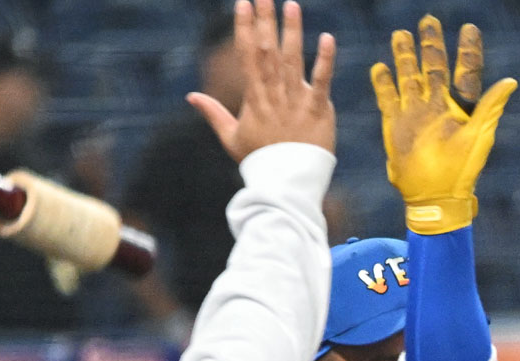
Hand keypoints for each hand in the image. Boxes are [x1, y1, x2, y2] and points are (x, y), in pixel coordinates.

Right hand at [189, 0, 335, 163]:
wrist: (286, 185)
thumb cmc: (259, 162)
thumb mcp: (232, 138)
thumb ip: (213, 113)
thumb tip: (191, 96)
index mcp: (254, 98)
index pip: (248, 56)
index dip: (245, 28)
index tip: (243, 3)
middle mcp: (274, 95)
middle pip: (268, 51)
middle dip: (265, 21)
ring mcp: (297, 101)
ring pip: (293, 61)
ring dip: (293, 31)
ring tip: (292, 5)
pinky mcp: (318, 111)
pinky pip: (323, 82)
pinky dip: (326, 61)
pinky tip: (328, 38)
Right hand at [371, 15, 516, 234]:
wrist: (433, 197)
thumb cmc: (461, 171)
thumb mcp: (479, 138)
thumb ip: (490, 108)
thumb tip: (510, 81)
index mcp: (459, 108)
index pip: (465, 71)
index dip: (467, 49)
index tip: (469, 28)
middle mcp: (436, 106)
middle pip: (433, 67)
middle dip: (430, 44)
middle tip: (428, 20)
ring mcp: (414, 114)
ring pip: (408, 76)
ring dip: (404, 56)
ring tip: (400, 34)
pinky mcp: (395, 126)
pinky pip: (387, 99)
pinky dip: (383, 83)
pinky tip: (380, 67)